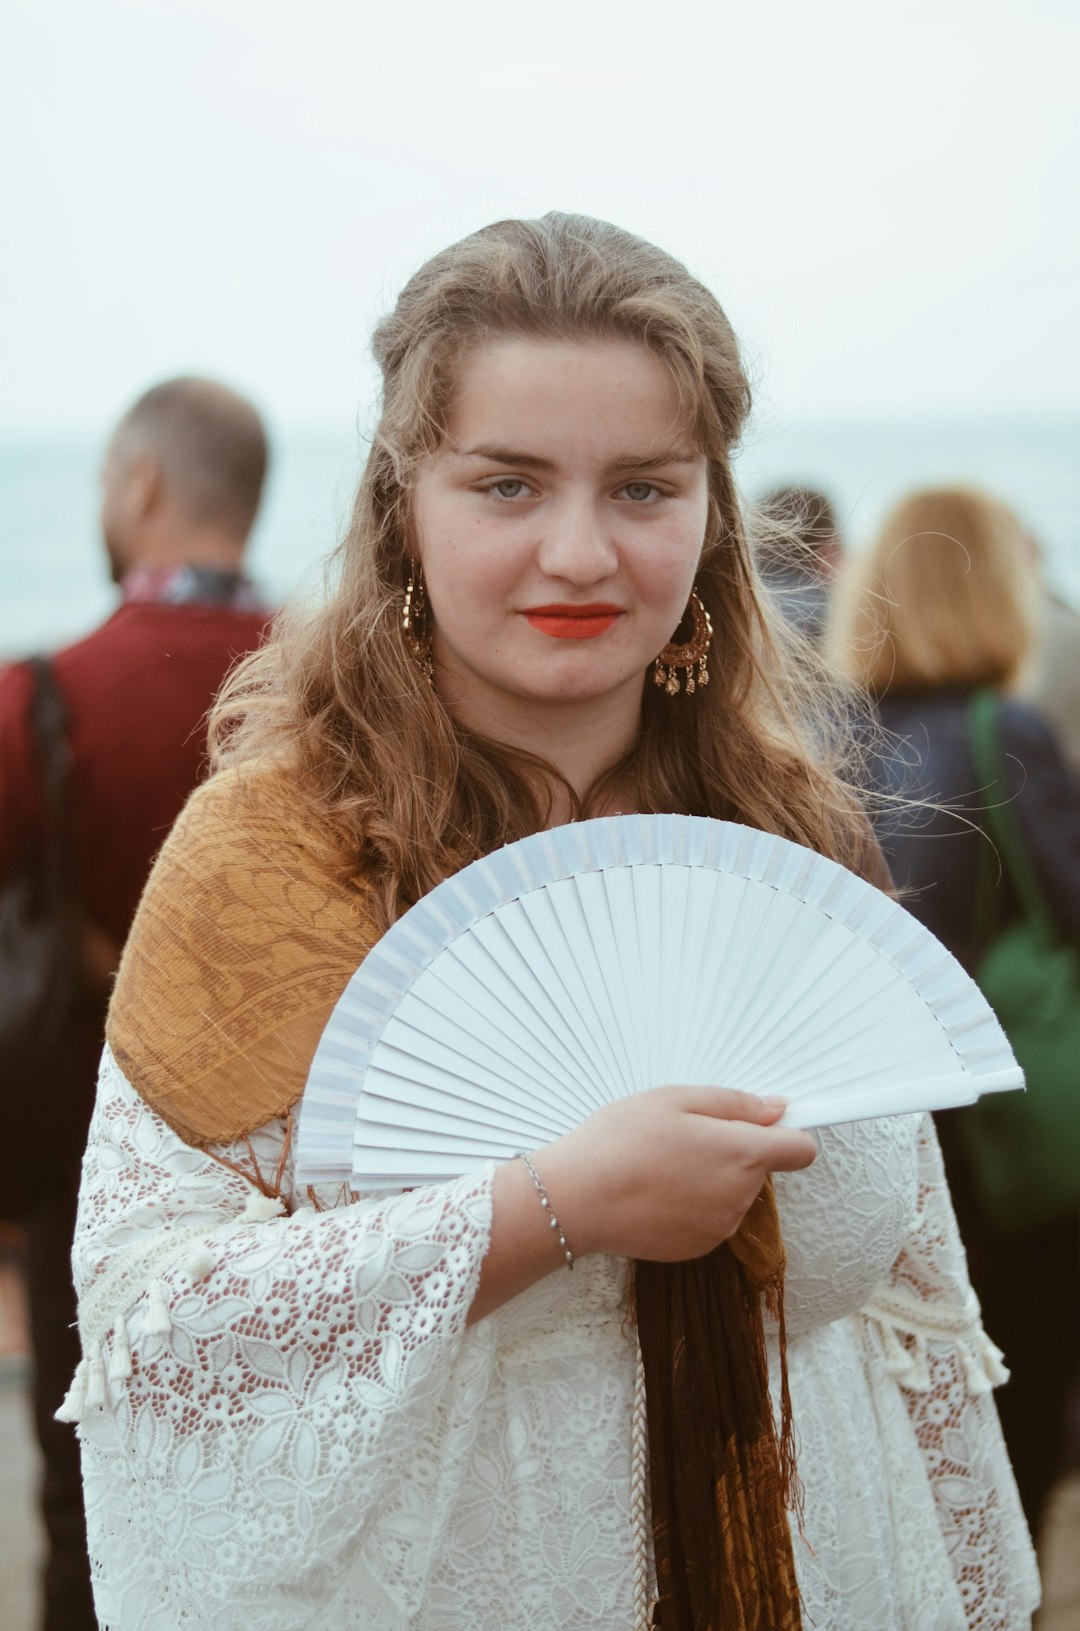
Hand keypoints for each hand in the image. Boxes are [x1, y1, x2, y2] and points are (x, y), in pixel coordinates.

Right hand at [537, 1087, 817, 1262]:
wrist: (576, 1200)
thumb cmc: (621, 1140)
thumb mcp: (676, 1099)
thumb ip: (736, 1104)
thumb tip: (779, 1109)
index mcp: (742, 1154)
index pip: (801, 1149)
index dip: (788, 1132)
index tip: (763, 1121)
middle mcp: (740, 1197)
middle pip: (758, 1168)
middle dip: (733, 1150)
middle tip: (683, 1135)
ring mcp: (720, 1228)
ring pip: (732, 1193)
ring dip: (711, 1177)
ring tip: (662, 1163)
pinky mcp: (696, 1249)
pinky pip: (709, 1218)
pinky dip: (692, 1203)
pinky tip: (655, 1191)